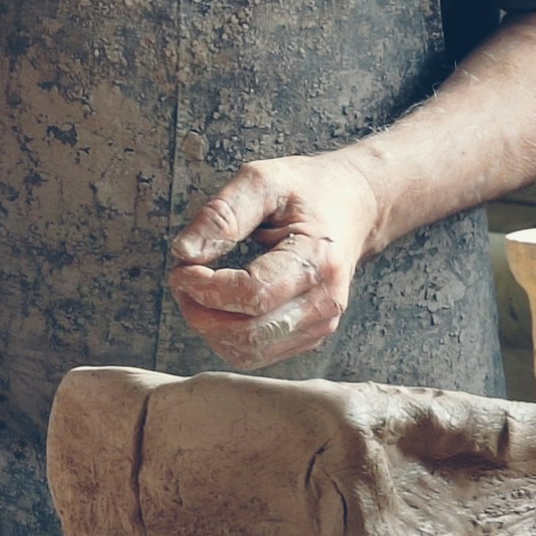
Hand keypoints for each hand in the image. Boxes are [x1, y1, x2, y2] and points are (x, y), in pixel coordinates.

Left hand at [167, 153, 383, 366]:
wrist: (354, 206)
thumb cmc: (306, 190)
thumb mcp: (262, 180)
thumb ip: (223, 215)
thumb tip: (184, 252)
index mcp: (318, 259)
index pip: (253, 295)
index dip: (207, 289)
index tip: (182, 268)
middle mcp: (325, 301)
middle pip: (248, 334)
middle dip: (200, 311)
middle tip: (182, 278)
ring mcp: (320, 324)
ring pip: (248, 352)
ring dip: (208, 327)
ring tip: (197, 290)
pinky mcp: (309, 336)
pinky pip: (255, 354)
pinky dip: (224, 335)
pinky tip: (218, 304)